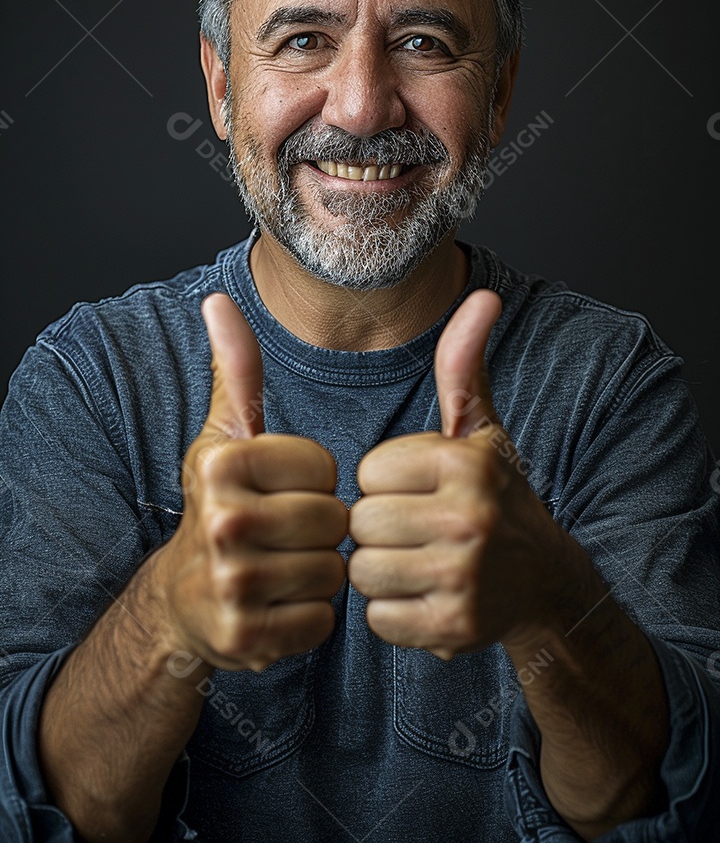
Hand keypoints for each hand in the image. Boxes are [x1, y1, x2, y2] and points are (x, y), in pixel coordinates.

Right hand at [156, 293, 347, 671]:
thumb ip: (236, 368)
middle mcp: (221, 523)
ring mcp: (231, 585)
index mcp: (222, 464)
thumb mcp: (226, 434)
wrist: (184, 598)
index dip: (312, 479)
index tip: (280, 489)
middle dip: (320, 528)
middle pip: (333, 520)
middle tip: (284, 533)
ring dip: (319, 571)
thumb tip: (217, 301)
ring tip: (282, 566)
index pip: (324, 466)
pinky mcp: (247, 638)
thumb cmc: (221, 504)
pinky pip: (323, 620)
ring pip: (334, 571)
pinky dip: (310, 615)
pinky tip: (279, 604)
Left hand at [348, 289, 561, 659]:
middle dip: (379, 528)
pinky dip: (393, 613)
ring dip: (381, 570)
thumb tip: (483, 295)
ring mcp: (464, 576)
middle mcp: (470, 517)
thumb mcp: (481, 430)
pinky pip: (377, 617)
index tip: (418, 490)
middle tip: (417, 530)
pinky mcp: (454, 628)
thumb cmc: (495, 496)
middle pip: (361, 522)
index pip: (369, 472)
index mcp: (467, 462)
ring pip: (364, 571)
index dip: (385, 483)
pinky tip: (426, 597)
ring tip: (419, 561)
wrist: (543, 582)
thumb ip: (463, 366)